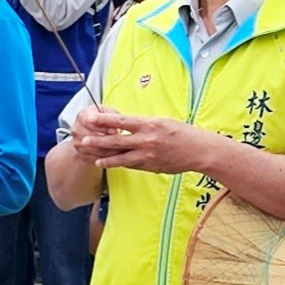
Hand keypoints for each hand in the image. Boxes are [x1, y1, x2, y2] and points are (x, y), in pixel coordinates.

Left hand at [68, 105, 213, 175]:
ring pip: (122, 157)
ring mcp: (148, 155)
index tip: (91, 118)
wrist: (198, 150)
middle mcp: (146, 139)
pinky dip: (121, 164)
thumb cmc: (181, 133)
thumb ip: (143, 125)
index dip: (104, 120)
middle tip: (85, 140)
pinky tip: (111, 165)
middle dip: (99, 141)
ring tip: (94, 159)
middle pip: (117, 140)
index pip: (121, 121)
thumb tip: (126, 126)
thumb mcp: (162, 122)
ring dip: (106, 158)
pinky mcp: (151, 166)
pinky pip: (132, 165)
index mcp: (148, 124)